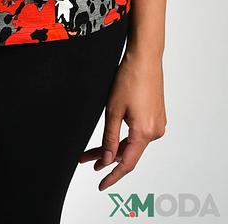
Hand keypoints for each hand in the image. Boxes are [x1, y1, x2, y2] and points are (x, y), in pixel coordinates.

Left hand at [79, 46, 166, 189]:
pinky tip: (113, 136)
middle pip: (128, 153)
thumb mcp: (113, 110)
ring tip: (92, 150)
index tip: (101, 184)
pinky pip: (139, 134)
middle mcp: (155, 132)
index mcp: (145, 133)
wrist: (145, 58)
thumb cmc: (129, 79)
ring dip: (114, 147)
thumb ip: (109, 138)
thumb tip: (106, 160)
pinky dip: (125, 138)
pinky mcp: (157, 117)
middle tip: (85, 160)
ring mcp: (158, 125)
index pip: (127, 163)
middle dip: (106, 158)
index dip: (112, 176)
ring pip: (133, 144)